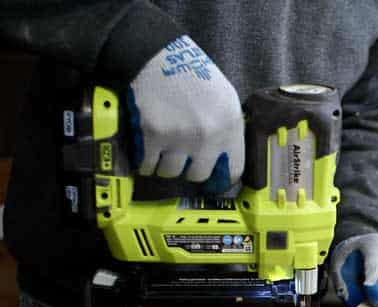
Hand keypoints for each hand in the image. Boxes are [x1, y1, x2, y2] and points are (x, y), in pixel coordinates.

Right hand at [127, 35, 242, 192]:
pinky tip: (146, 153)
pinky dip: (144, 162)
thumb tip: (226, 156)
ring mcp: (180, 137)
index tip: (213, 179)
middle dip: (188, 169)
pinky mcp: (154, 135)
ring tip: (162, 152)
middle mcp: (208, 135)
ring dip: (164, 166)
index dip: (221, 177)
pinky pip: (148, 164)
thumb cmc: (192, 74)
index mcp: (230, 126)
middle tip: (181, 159)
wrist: (157, 56)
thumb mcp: (225, 98)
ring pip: (171, 172)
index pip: (233, 170)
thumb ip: (228, 128)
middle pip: (198, 175)